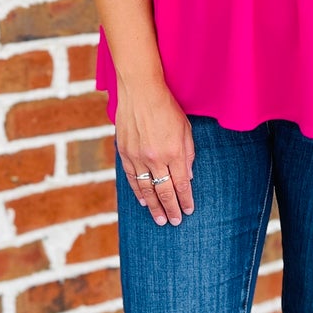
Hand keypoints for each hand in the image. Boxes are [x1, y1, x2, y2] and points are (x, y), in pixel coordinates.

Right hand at [115, 80, 195, 225]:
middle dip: (171, 209)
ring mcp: (138, 156)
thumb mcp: (186, 129)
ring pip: (146, 189)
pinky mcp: (124, 152)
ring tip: (159, 220)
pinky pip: (131, 178)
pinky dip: (137, 191)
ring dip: (153, 206)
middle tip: (174, 222)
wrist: (140, 91)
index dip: (185, 199)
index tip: (188, 210)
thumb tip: (188, 178)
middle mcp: (156, 157)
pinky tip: (143, 201)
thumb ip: (188, 154)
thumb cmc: (167, 107)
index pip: (182, 184)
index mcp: (174, 152)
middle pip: (164, 191)